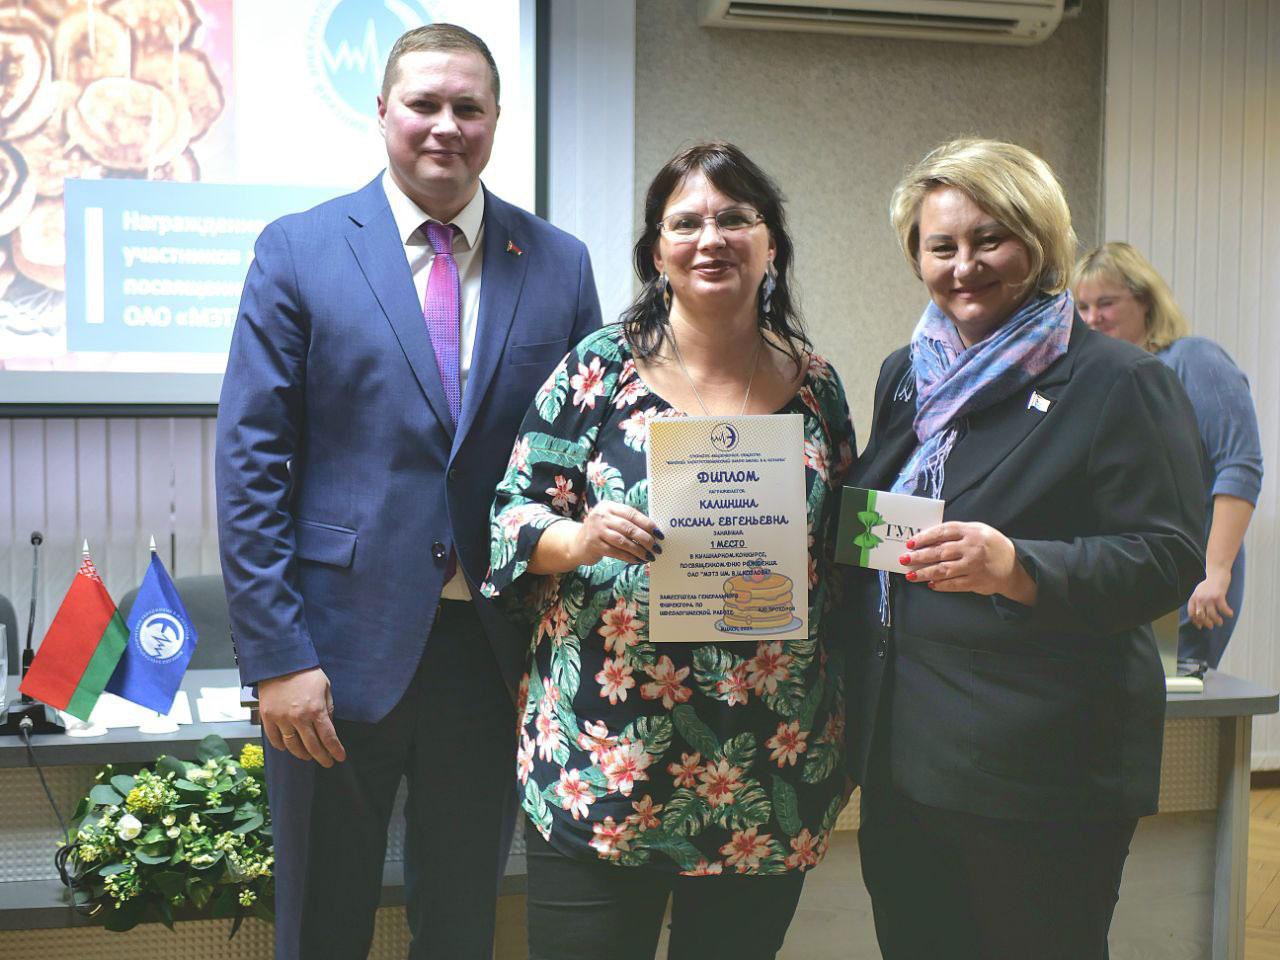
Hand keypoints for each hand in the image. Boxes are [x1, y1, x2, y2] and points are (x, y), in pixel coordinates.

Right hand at [258, 667, 346, 766]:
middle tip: (327, 762)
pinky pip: (274, 739)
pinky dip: (282, 746)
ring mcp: (282, 719)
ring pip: (293, 746)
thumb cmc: (305, 672)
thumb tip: (328, 725)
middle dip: (322, 757)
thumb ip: (328, 708)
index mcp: (316, 710)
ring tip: (308, 756)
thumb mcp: (325, 687)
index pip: (329, 737)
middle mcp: (299, 718)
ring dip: (302, 754)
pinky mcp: (268, 717)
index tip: (340, 757)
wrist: (280, 662)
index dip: (335, 750)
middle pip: (312, 746)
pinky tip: (287, 747)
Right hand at [571, 501, 662, 565]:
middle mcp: (601, 515)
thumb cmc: (600, 532)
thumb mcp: (611, 521)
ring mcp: (596, 530)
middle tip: (656, 548)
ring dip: (639, 550)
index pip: (632, 513)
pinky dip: (629, 557)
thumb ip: (627, 522)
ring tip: (649, 556)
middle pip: (629, 527)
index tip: (659, 534)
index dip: (647, 524)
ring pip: (623, 541)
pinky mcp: (594, 544)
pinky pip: (616, 552)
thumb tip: (652, 532)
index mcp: (609, 506)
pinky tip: (637, 560)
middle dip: (646, 539)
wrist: (576, 544)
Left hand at [900, 521, 1036, 604]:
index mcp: (971, 531)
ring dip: (925, 573)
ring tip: (911, 575)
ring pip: (944, 570)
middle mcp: (972, 547)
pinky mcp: (976, 581)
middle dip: (919, 556)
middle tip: (904, 559)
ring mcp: (974, 565)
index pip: (943, 532)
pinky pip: (954, 584)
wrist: (1013, 565)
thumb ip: (956, 533)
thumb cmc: (989, 545)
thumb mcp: (977, 531)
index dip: (925, 537)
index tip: (911, 543)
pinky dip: (940, 585)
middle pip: (940, 551)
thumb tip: (927, 540)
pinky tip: (930, 584)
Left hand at [1187, 569, 1233, 628]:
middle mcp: (1199, 599)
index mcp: (1194, 598)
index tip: (1200, 626)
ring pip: (1211, 615)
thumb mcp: (1199, 592)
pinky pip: (1223, 609)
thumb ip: (1198, 601)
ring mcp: (1209, 598)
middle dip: (1206, 623)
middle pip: (1201, 616)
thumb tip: (1200, 614)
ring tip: (1220, 622)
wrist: (1217, 572)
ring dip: (1216, 621)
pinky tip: (1230, 614)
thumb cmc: (1210, 583)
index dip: (1195, 621)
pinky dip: (1227, 613)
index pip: (1191, 613)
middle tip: (1211, 626)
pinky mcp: (1218, 596)